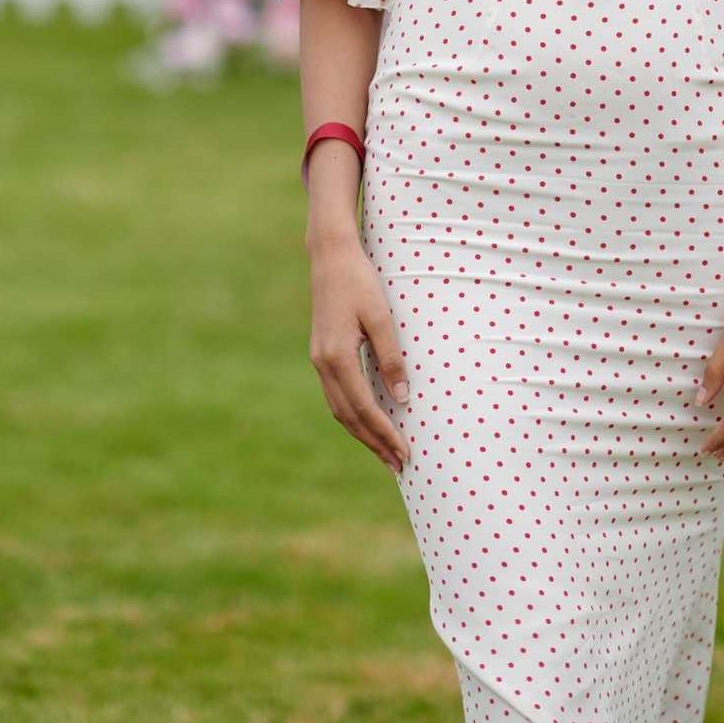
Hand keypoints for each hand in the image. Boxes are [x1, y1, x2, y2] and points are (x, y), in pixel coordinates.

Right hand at [308, 237, 412, 475]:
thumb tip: (402, 398)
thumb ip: (391, 358)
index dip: (384, 433)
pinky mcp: (322, 354)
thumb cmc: (360, 281)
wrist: (330, 257)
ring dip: (362, 433)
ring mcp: (319, 360)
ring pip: (339, 409)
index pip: (364, 407)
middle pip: (349, 417)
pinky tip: (368, 420)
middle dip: (374, 443)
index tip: (404, 452)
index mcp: (337, 357)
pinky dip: (353, 415)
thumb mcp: (381, 317)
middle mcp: (323, 364)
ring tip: (385, 451)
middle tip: (398, 465)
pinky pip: (336, 395)